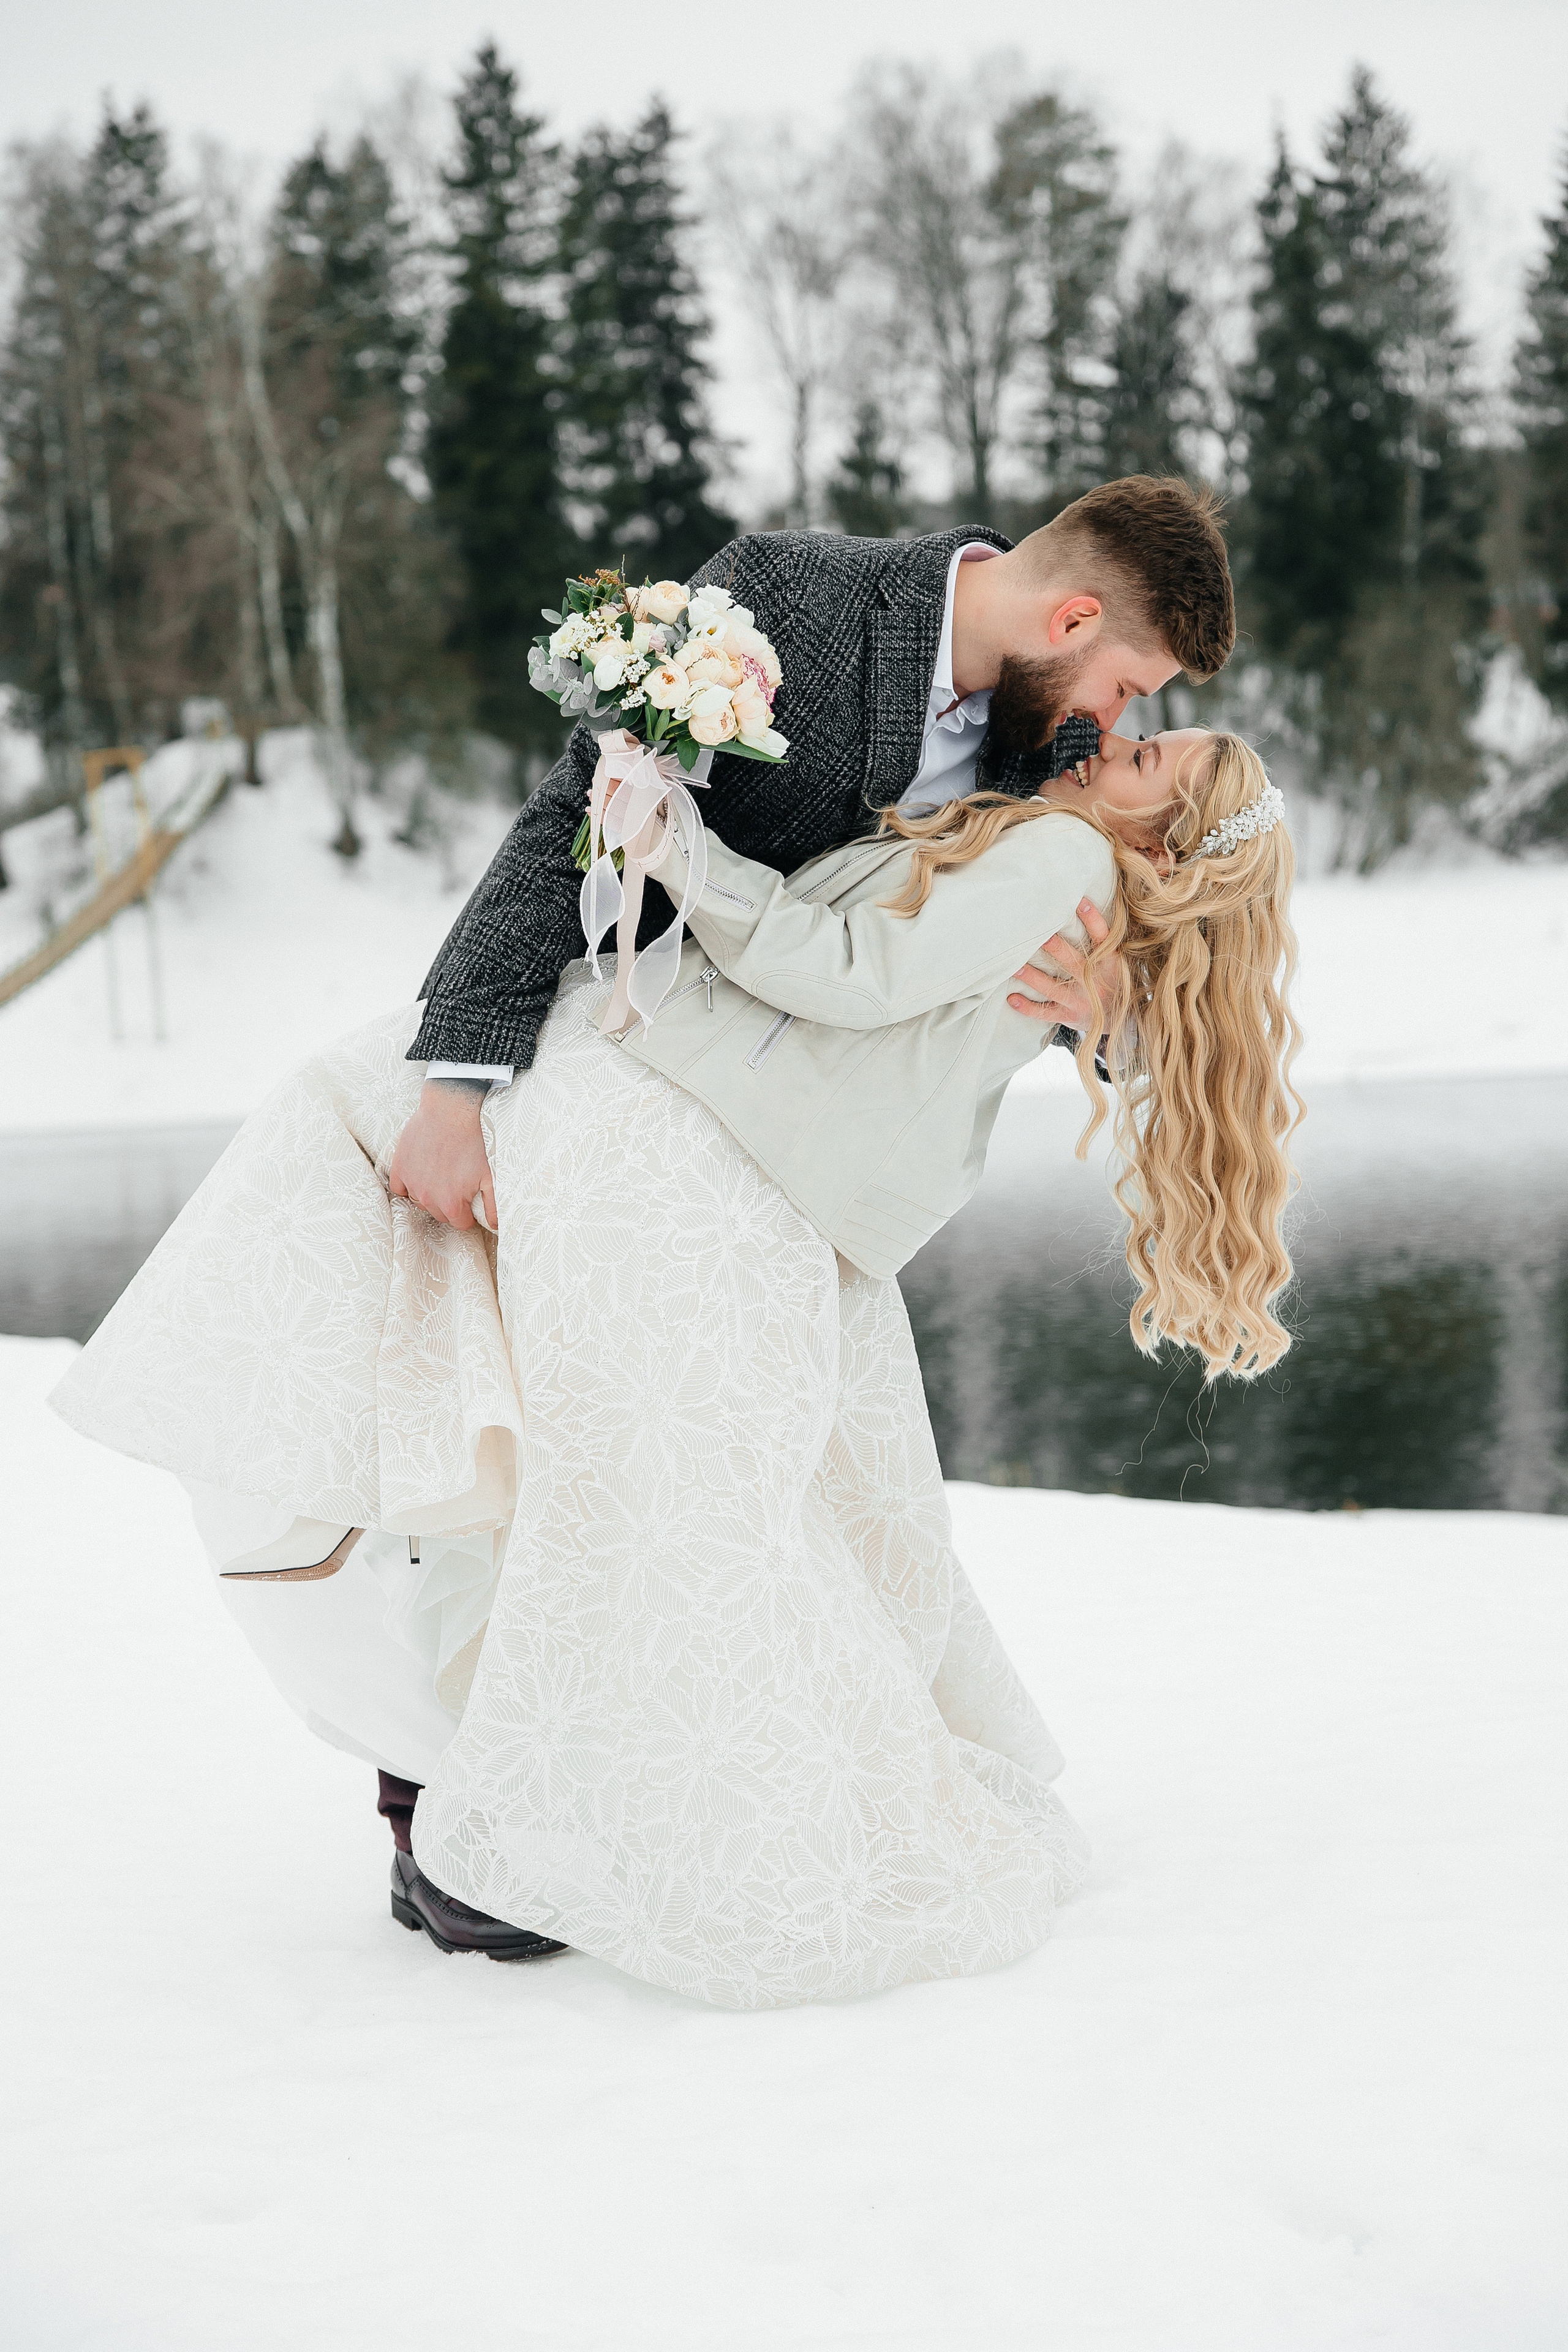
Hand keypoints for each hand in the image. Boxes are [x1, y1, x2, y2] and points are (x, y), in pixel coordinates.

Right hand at [388, 1081, 497, 1229]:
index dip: (468, 1213)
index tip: (470, 1199)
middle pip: (440, 1214)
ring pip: (420, 1202)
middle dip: (450, 1203)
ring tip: (441, 1174)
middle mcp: (429, 1199)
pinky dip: (408, 1184)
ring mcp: (412, 1184)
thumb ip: (494, 1206)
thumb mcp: (491, 1176)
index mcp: (452, 1205)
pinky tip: (420, 1172)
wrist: (450, 1112)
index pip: (460, 1223)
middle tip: (457, 1182)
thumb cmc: (474, 1142)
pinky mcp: (399, 1169)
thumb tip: (496, 1227)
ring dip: (430, 1194)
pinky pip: (400, 1188)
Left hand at [1007, 897, 1119, 1034]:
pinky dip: (1028, 1008)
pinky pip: (1045, 1013)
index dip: (1093, 920)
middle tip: (1041, 936)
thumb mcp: (1116, 962)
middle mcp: (1094, 982)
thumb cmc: (1113, 982)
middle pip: (1072, 962)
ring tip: (1015, 967)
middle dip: (1056, 949)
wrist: (1122, 1021)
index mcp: (1109, 964)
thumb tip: (1083, 906)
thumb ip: (1102, 942)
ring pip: (1051, 987)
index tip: (1080, 902)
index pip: (1102, 937)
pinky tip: (1012, 999)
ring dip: (1032, 977)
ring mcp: (1080, 1001)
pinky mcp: (1068, 1016)